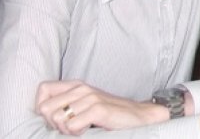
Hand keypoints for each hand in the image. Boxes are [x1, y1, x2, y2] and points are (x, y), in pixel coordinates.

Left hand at [36, 80, 165, 134]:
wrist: (138, 116)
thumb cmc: (108, 114)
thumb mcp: (85, 105)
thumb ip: (66, 104)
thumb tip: (42, 113)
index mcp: (76, 85)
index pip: (43, 89)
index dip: (42, 107)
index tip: (55, 117)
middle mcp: (81, 88)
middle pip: (45, 108)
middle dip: (52, 123)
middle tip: (69, 126)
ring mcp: (90, 98)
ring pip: (57, 118)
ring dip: (65, 130)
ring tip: (80, 128)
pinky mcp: (98, 109)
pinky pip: (71, 125)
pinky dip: (76, 133)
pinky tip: (87, 130)